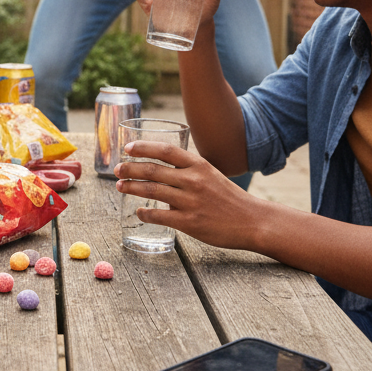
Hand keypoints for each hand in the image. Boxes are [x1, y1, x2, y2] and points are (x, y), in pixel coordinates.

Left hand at [113, 141, 262, 251]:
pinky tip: (138, 211)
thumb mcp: (211, 174)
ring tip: (120, 187)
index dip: (143, 148)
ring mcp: (191, 202)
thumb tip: (162, 169)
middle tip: (117, 170)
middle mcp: (193, 180)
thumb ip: (189, 170)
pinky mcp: (190, 223)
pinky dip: (144, 213)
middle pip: (153, 170)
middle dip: (130, 169)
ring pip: (152, 191)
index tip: (128, 149)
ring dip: (132, 187)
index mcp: (199, 165)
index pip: (165, 151)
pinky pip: (159, 215)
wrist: (254, 221)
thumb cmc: (230, 198)